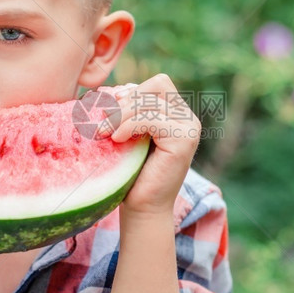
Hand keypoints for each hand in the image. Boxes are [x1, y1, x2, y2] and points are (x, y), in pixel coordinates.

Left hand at [107, 74, 200, 214]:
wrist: (143, 208)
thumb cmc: (133, 173)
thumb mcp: (131, 134)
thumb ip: (132, 111)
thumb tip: (118, 89)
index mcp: (179, 116)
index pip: (158, 84)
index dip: (133, 91)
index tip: (111, 108)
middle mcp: (189, 120)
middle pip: (157, 86)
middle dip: (127, 101)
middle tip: (105, 122)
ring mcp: (190, 129)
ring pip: (150, 102)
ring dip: (121, 115)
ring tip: (103, 133)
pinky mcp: (184, 140)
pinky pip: (150, 118)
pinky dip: (128, 125)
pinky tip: (116, 139)